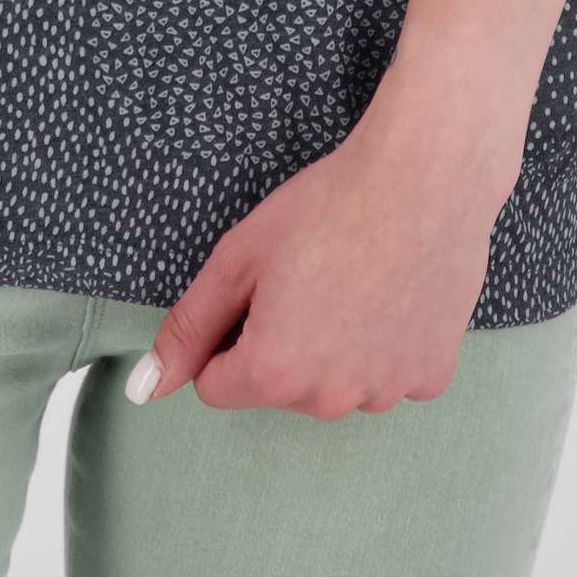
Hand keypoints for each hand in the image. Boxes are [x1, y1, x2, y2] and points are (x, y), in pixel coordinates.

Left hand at [131, 76, 516, 420]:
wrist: (422, 177)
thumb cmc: (327, 206)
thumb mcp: (238, 257)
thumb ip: (187, 327)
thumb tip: (147, 387)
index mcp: (273, 372)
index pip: (216, 385)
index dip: (225, 333)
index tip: (256, 289)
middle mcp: (329, 399)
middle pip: (278, 386)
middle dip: (280, 342)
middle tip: (308, 275)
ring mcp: (386, 392)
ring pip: (334, 383)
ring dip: (335, 348)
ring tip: (354, 278)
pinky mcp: (429, 377)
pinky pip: (388, 373)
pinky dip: (386, 344)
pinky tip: (392, 292)